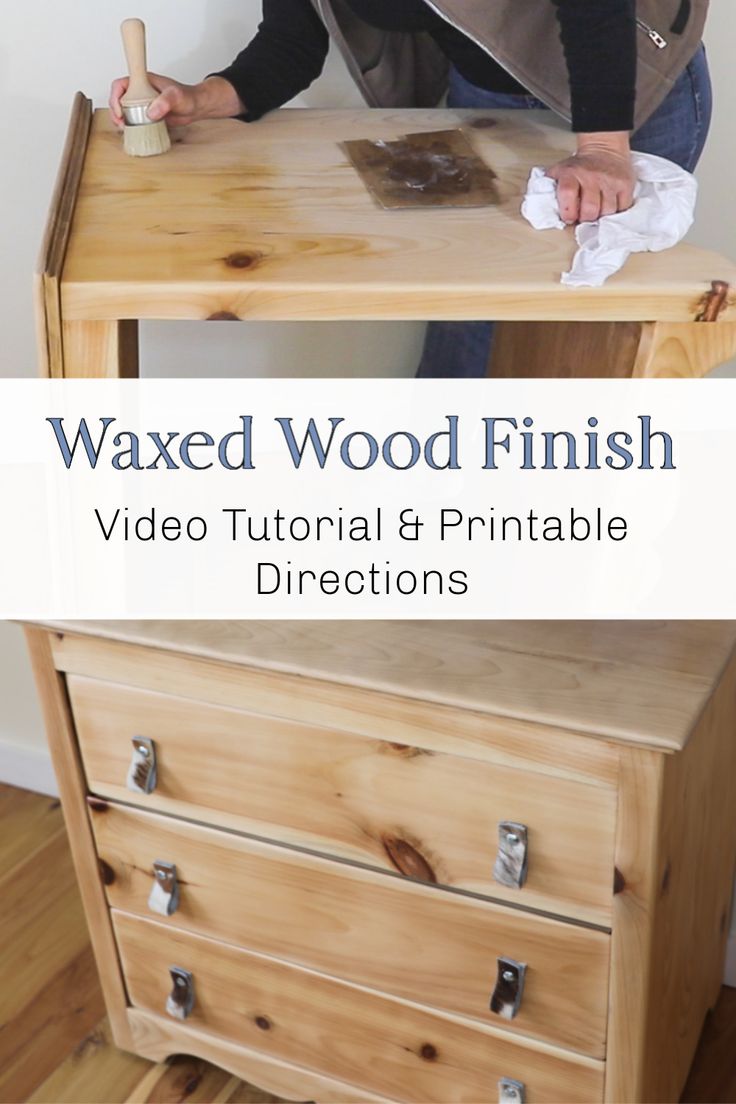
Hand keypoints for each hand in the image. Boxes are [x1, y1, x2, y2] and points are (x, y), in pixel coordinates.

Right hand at [109, 74, 242, 127]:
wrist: (196, 107)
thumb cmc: (188, 97)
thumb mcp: (177, 96)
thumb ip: (165, 101)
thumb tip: (151, 113)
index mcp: (144, 81)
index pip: (122, 83)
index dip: (115, 95)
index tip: (119, 109)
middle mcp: (141, 91)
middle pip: (118, 98)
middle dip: (115, 111)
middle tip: (120, 123)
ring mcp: (142, 103)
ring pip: (124, 109)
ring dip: (120, 120)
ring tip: (124, 128)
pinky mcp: (146, 114)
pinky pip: (133, 119)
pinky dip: (129, 126)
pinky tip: (131, 132)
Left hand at [546, 133, 635, 223]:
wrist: (605, 147)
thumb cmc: (580, 166)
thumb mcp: (560, 171)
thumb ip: (549, 187)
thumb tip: (540, 207)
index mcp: (571, 173)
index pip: (567, 194)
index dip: (568, 212)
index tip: (569, 218)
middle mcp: (592, 176)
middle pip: (589, 210)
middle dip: (585, 218)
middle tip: (584, 216)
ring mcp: (610, 180)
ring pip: (607, 212)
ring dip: (601, 216)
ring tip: (597, 209)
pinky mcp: (625, 184)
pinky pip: (622, 207)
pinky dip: (616, 211)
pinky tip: (609, 205)